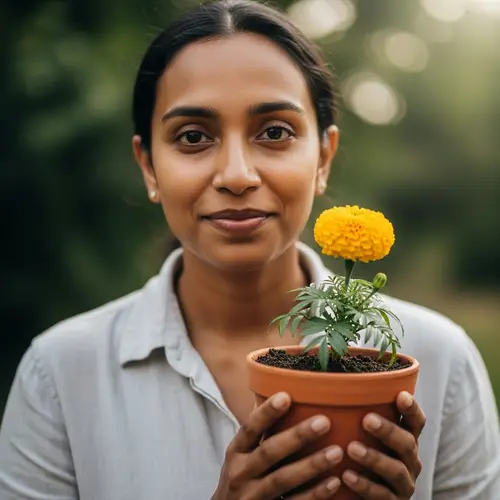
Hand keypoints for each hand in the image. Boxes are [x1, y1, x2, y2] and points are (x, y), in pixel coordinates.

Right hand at [211, 392, 342, 499]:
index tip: (286, 396)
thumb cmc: (240, 477)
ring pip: (283, 479)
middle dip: (297, 437)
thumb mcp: (240, 454)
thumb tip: (276, 392)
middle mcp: (240, 472)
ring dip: (311, 465)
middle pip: (269, 452)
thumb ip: (257, 430)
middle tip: (324, 422)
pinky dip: (314, 494)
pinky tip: (334, 483)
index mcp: (236, 451)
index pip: (250, 428)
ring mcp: (253, 496)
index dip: (267, 413)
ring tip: (337, 452)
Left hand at [343, 391, 425, 498]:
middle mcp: (410, 460)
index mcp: (405, 439)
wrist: (357, 495)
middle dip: (388, 430)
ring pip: (396, 469)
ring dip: (374, 458)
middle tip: (366, 419)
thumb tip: (328, 386)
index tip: (400, 395)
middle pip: (407, 443)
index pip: (416, 422)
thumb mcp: (362, 434)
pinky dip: (365, 485)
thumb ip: (357, 415)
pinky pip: (382, 495)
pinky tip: (346, 476)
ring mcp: (404, 484)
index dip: (412, 409)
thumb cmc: (358, 455)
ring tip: (351, 448)